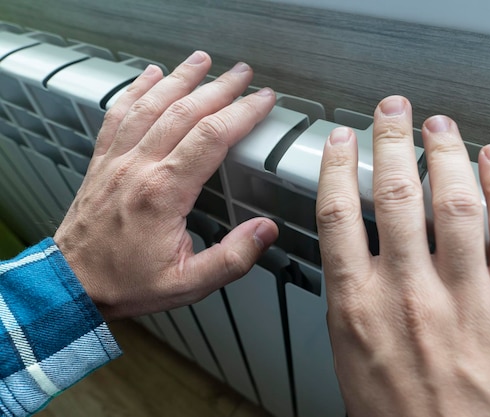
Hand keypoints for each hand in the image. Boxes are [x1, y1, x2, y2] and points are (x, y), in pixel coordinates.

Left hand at [54, 51, 278, 320]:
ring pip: (151, 104)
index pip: (211, 137)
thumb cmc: (126, 282)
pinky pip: (118, 114)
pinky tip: (149, 76)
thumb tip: (266, 230)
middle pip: (185, 111)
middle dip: (219, 87)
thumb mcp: (188, 284)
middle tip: (242, 73)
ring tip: (202, 61)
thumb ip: (232, 258)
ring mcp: (117, 160)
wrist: (72, 284)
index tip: (262, 100)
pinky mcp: (103, 161)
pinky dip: (136, 89)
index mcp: (164, 193)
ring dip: (180, 78)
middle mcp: (139, 167)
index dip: (241, 113)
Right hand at [316, 96, 489, 415]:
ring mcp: (464, 297)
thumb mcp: (353, 363)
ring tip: (440, 127)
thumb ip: (353, 306)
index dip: (340, 167)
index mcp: (359, 309)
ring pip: (454, 203)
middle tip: (391, 113)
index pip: (340, 216)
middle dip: (392, 141)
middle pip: (396, 195)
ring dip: (446, 153)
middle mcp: (408, 294)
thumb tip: (351, 265)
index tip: (342, 142)